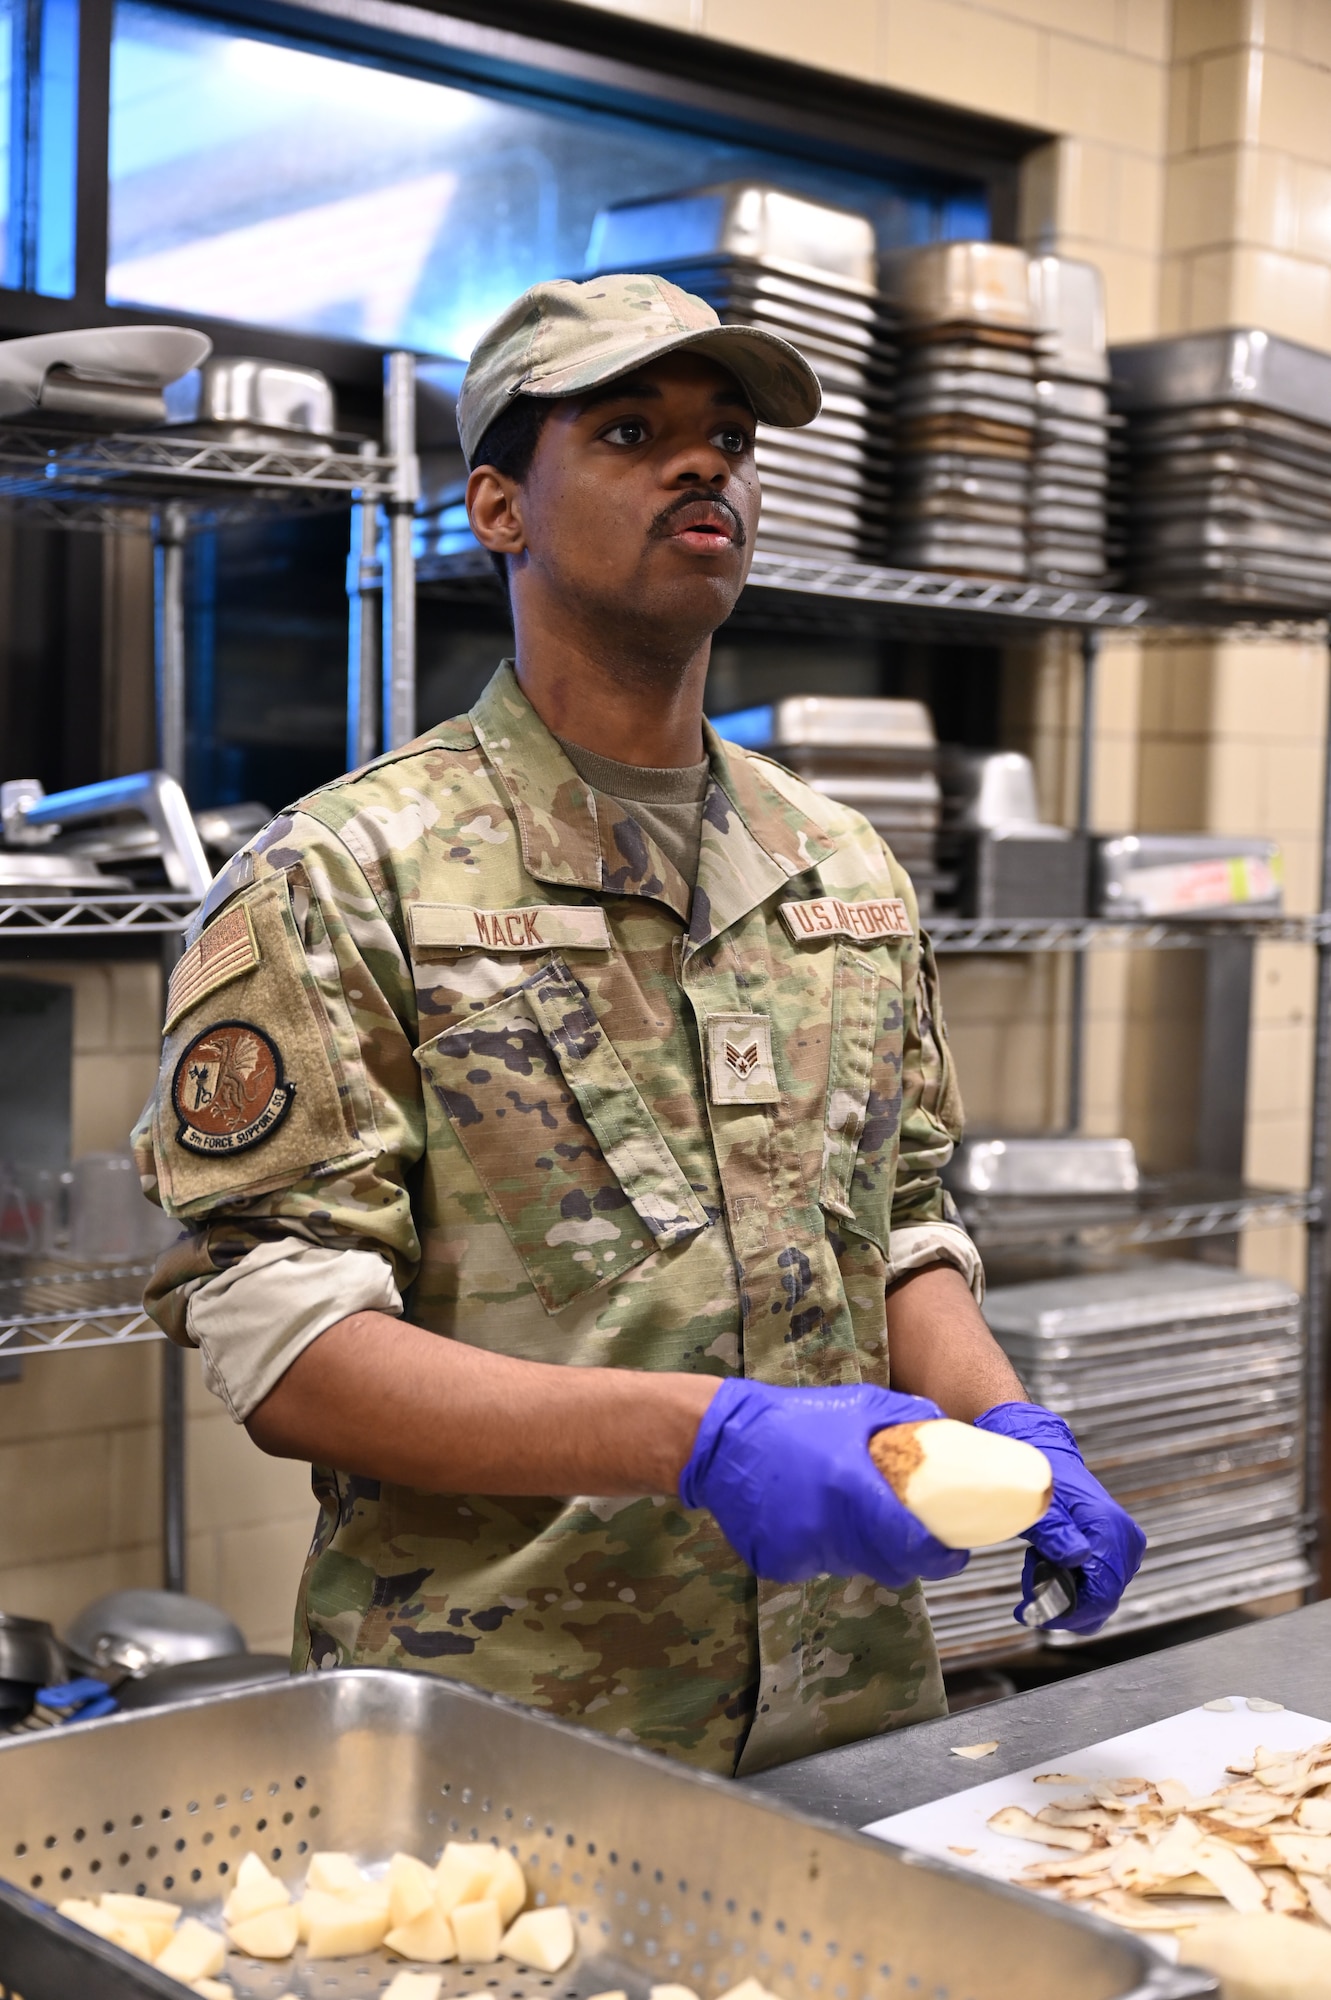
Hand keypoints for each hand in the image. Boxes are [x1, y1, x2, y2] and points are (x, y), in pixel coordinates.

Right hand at [678, 1378, 970, 1589]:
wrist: (721, 1439)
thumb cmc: (793, 1419)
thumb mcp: (858, 1405)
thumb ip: (908, 1417)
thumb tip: (952, 1432)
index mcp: (852, 1491)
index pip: (912, 1546)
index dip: (941, 1556)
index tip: (953, 1550)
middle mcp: (828, 1530)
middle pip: (888, 1566)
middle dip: (906, 1553)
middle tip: (909, 1531)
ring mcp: (800, 1551)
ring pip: (853, 1565)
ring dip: (863, 1548)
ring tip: (849, 1510)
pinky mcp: (777, 1563)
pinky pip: (816, 1564)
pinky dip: (823, 1547)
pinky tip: (809, 1515)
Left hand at [975, 1401, 1145, 1633]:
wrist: (1045, 1455)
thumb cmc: (1039, 1481)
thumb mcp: (1039, 1507)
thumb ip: (1056, 1534)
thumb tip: (1077, 1558)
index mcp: (1110, 1530)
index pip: (1102, 1596)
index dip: (1070, 1615)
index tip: (1034, 1615)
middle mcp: (1125, 1540)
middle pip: (1102, 1600)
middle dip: (1063, 1603)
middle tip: (1028, 1589)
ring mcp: (1125, 1544)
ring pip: (1099, 1594)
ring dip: (1064, 1590)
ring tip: (1035, 1565)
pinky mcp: (1117, 1546)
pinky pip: (1098, 1581)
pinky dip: (1071, 1580)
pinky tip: (1049, 1561)